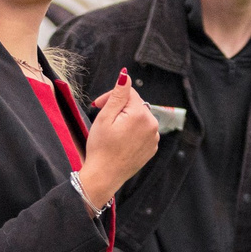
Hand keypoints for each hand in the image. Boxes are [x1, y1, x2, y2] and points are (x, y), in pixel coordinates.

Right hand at [81, 69, 162, 207]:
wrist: (104, 176)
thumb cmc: (101, 148)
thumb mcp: (105, 117)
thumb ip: (118, 94)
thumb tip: (126, 75)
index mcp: (141, 115)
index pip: (128, 92)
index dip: (111, 96)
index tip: (96, 105)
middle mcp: (152, 125)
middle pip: (135, 104)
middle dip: (119, 107)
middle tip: (102, 118)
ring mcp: (154, 138)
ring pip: (139, 118)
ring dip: (126, 119)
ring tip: (111, 131)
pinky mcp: (151, 148)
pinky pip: (143, 132)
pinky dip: (132, 131)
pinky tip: (120, 141)